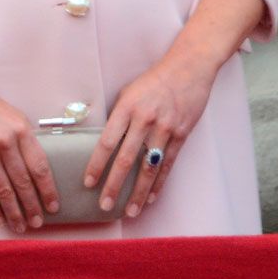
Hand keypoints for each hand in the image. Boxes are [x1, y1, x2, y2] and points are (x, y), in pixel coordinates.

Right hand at [0, 76, 58, 233]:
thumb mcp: (14, 116)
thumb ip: (25, 140)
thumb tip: (37, 169)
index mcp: (21, 129)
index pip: (39, 166)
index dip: (48, 189)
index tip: (54, 206)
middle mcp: (5, 141)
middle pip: (23, 181)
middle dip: (32, 205)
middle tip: (38, 223)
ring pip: (3, 189)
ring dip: (13, 211)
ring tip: (20, 226)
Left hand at [83, 54, 214, 218]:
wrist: (189, 66)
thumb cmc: (155, 79)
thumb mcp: (129, 91)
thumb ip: (119, 116)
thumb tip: (106, 142)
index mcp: (127, 107)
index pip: (107, 142)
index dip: (96, 164)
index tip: (88, 182)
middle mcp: (145, 119)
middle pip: (125, 159)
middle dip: (113, 185)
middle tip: (104, 205)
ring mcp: (165, 128)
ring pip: (148, 167)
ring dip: (138, 193)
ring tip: (130, 211)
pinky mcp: (181, 133)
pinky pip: (168, 164)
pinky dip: (159, 183)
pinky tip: (152, 197)